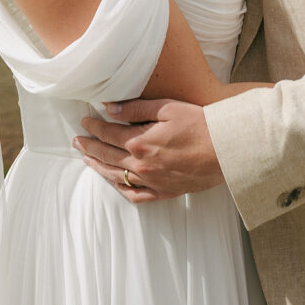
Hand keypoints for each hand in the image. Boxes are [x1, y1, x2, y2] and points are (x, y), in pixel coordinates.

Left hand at [73, 98, 223, 203]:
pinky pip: (136, 195)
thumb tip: (110, 109)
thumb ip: (135, 109)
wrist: (227, 150)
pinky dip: (122, 189)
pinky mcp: (165, 191)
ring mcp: (153, 181)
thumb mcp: (167, 108)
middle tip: (76, 141)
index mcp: (141, 142)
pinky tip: (114, 183)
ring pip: (117, 177)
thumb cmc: (200, 124)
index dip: (94, 126)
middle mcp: (142, 165)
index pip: (109, 133)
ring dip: (99, 168)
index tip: (84, 121)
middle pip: (108, 156)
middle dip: (90, 147)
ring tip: (87, 160)